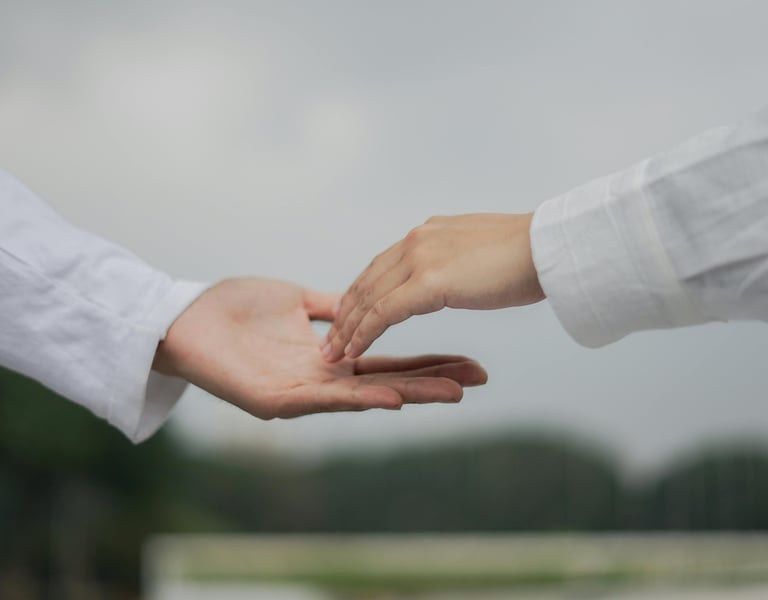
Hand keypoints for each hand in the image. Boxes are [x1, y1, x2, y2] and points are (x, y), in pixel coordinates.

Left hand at [152, 278, 486, 417]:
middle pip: (386, 381)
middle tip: (478, 380)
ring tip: (451, 393)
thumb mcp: (295, 300)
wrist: (185, 316)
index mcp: (328, 357)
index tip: (467, 359)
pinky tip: (391, 397)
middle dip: (432, 381)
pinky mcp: (274, 401)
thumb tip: (360, 299)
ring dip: (409, 394)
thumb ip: (330, 307)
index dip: (427, 361)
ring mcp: (299, 394)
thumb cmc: (233, 308)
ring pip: (363, 395)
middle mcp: (321, 380)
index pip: (387, 360)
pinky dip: (358, 398)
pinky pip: (322, 400)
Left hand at [323, 213, 544, 361]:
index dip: (362, 293)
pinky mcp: (429, 282)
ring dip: (348, 327)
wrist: (550, 246)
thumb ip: (459, 260)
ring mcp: (421, 258)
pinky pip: (384, 313)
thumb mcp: (481, 251)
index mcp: (428, 233)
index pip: (382, 265)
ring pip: (370, 298)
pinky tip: (353, 351)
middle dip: (345, 312)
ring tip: (333, 352)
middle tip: (329, 338)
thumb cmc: (529, 254)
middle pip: (368, 281)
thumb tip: (460, 272)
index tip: (347, 314)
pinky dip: (364, 333)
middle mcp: (417, 241)